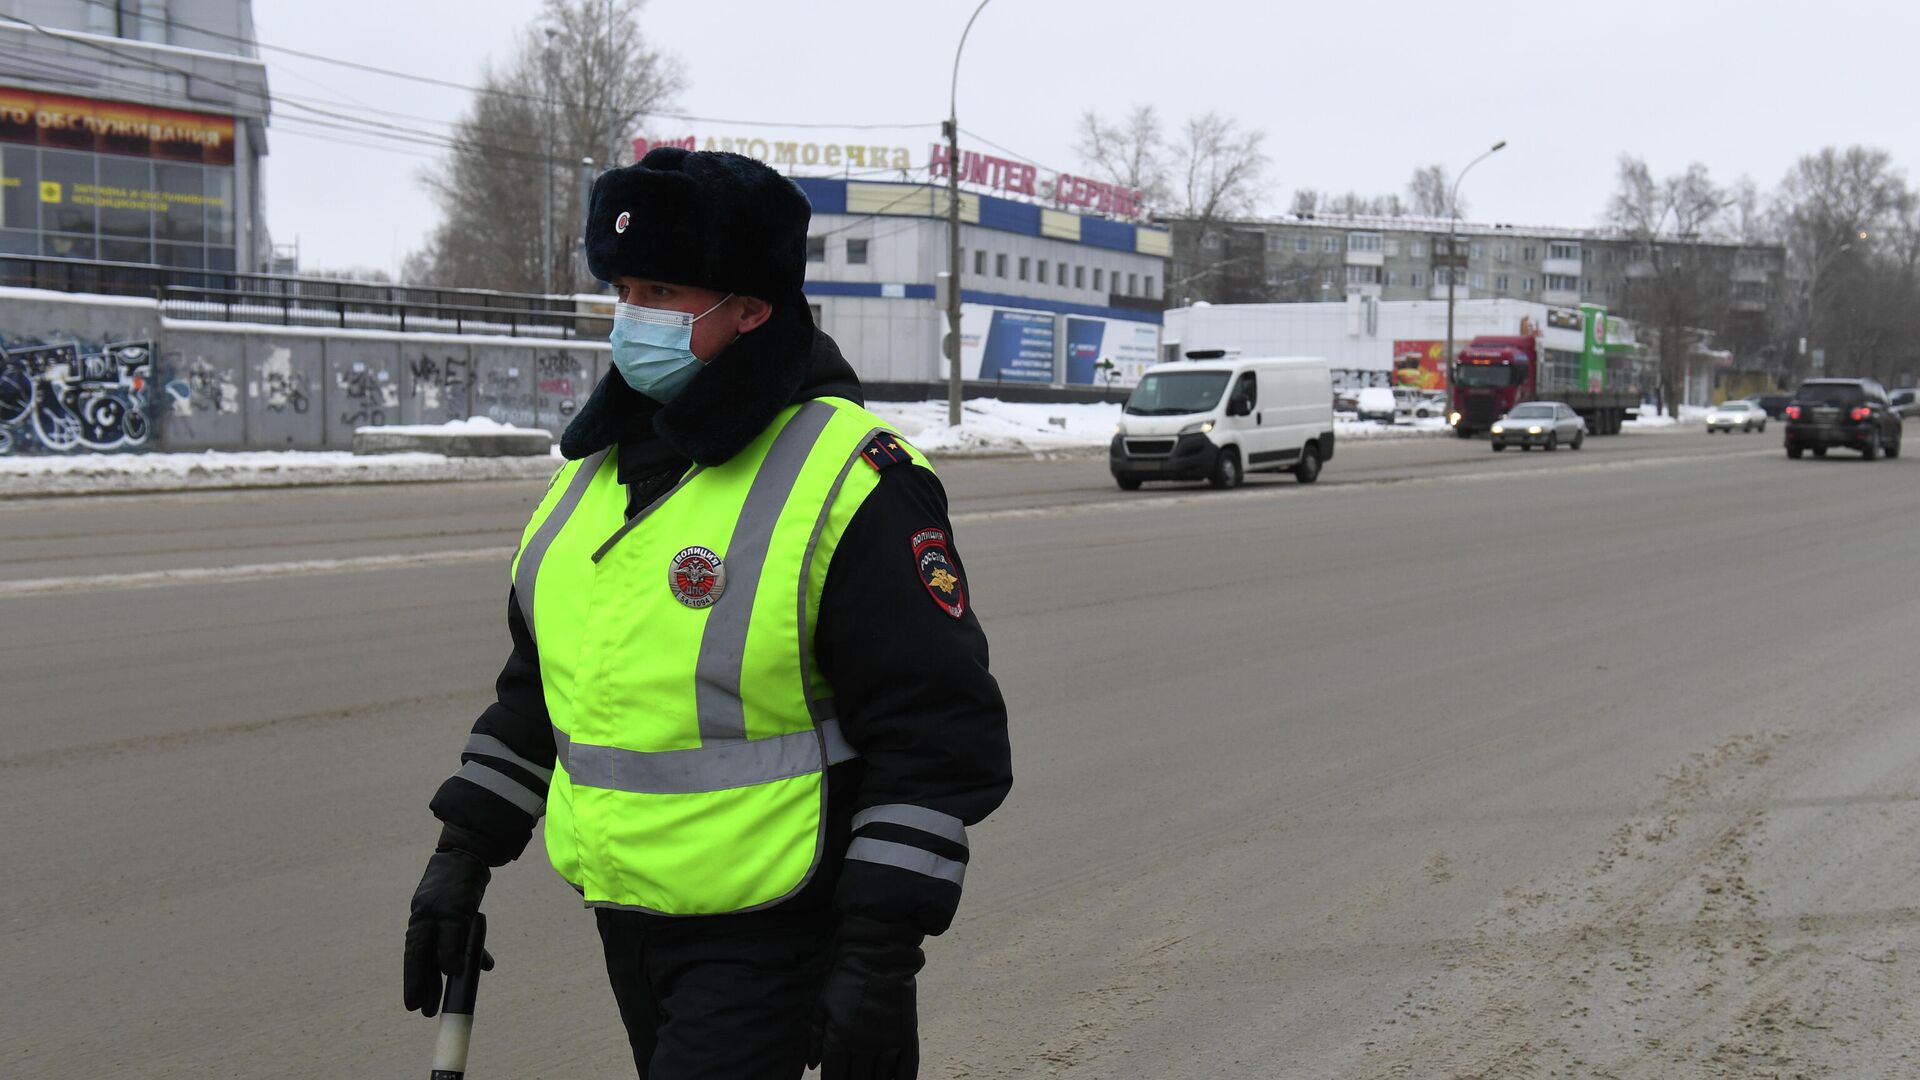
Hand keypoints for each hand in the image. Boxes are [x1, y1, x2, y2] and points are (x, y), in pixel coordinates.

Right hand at [403, 847, 493, 1015]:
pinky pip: (461, 940)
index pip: (415, 959)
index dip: (413, 983)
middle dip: (428, 986)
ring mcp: (442, 919)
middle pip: (426, 961)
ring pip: (443, 953)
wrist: (470, 853)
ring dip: (448, 974)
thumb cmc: (457, 882)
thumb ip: (451, 943)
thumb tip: (450, 972)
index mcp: (421, 923)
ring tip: (450, 998)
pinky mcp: (458, 915)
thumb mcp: (455, 914)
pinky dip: (471, 952)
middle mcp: (428, 923)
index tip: (412, 1006)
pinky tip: (485, 965)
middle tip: (428, 1012)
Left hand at [809, 916, 923, 1079]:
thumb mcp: (823, 1004)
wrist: (878, 955)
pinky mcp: (906, 1033)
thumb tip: (813, 1065)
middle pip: (859, 1079)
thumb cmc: (846, 978)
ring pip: (881, 1077)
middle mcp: (865, 1044)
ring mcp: (888, 1040)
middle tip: (852, 1078)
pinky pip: (907, 1066)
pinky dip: (903, 1079)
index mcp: (840, 1037)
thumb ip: (816, 1037)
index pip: (835, 1075)